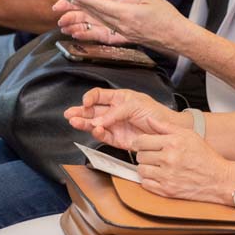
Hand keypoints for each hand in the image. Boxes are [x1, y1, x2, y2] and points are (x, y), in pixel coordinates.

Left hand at [54, 0, 192, 51]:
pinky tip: (77, 33)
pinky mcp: (124, 38)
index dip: (85, 0)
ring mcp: (122, 33)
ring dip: (78, 22)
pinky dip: (88, 34)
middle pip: (94, 15)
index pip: (102, 5)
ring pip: (95, 25)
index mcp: (128, 13)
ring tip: (61, 22)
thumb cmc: (165, 15)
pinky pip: (102, 36)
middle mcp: (122, 25)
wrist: (176, 36)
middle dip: (75, 10)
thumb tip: (111, 0)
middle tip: (58, 7)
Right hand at [64, 87, 184, 150]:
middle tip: (69, 114)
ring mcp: (114, 126)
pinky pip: (104, 136)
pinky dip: (97, 134)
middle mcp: (113, 112)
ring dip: (84, 123)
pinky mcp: (117, 139)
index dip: (90, 98)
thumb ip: (115, 112)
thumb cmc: (154, 112)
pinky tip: (94, 130)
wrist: (165, 130)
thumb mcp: (134, 105)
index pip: (99, 95)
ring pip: (94, 124)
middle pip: (93, 111)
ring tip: (75, 122)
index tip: (86, 102)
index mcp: (118, 98)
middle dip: (80, 112)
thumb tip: (98, 122)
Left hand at [133, 117, 234, 203]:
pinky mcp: (167, 191)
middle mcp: (169, 159)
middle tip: (153, 155)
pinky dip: (149, 180)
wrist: (218, 179)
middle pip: (140, 156)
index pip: (141, 141)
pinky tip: (158, 176)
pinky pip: (145, 184)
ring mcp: (167, 176)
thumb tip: (149, 120)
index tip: (141, 144)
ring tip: (156, 165)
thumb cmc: (205, 156)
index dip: (139, 142)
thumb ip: (166, 126)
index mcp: (173, 143)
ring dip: (146, 168)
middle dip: (144, 154)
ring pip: (141, 170)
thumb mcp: (189, 135)